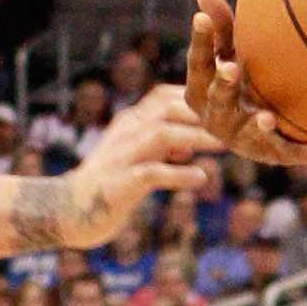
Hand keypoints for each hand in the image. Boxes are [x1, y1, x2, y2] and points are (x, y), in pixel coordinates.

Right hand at [61, 86, 223, 245]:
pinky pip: (152, 173)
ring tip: (224, 145)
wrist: (70, 210)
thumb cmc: (111, 183)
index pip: (165, 96)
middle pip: (165, 107)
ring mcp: (122, 156)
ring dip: (195, 137)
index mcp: (132, 123)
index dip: (197, 95)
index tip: (229, 104)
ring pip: (160, 134)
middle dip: (202, 112)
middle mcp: (127, 132)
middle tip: (237, 121)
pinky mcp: (120, 183)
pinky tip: (201, 178)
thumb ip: (165, 143)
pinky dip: (178, 175)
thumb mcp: (138, 155)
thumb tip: (199, 136)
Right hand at [186, 0, 306, 166]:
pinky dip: (300, 153)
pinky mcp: (268, 154)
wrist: (262, 126)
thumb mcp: (230, 51)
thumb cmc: (239, 79)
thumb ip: (220, 23)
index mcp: (201, 89)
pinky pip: (284, 154)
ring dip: (257, 125)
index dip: (200, 42)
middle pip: (217, 99)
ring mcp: (241, 138)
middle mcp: (215, 116)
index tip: (201, 18)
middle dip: (223, 86)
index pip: (198, 63)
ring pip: (246, 133)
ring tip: (268, 118)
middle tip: (232, 69)